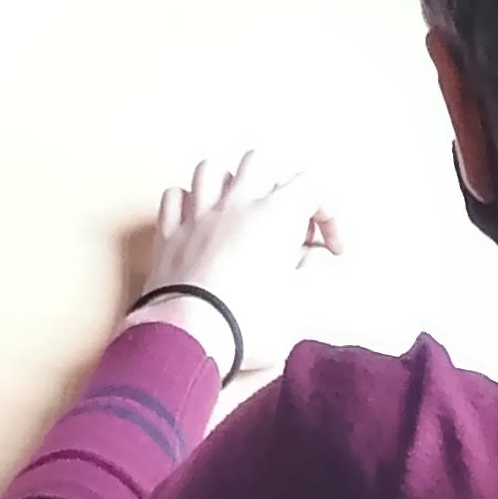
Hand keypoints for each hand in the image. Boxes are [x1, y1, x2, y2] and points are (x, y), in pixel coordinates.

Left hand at [136, 153, 340, 384]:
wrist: (192, 337)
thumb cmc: (251, 324)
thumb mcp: (297, 305)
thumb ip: (301, 272)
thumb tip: (300, 258)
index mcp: (274, 218)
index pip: (310, 186)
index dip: (328, 214)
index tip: (329, 249)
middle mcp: (234, 206)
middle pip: (258, 162)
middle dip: (278, 185)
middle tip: (286, 226)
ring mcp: (196, 215)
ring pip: (210, 170)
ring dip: (230, 186)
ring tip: (241, 216)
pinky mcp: (168, 231)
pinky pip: (174, 196)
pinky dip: (189, 202)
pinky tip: (199, 223)